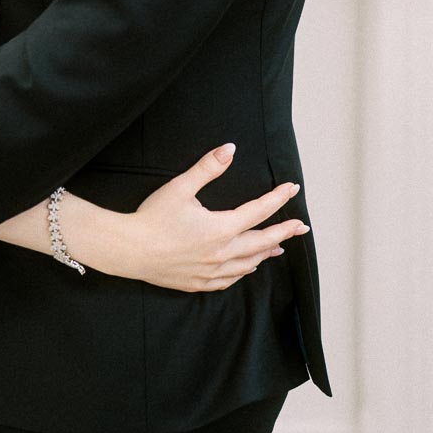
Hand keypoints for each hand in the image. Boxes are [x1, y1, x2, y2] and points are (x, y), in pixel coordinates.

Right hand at [99, 144, 308, 291]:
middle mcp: (223, 253)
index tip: (292, 189)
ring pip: (249, 264)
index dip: (278, 199)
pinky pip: (231, 279)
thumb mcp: (180, 187)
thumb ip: (208, 167)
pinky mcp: (200, 282)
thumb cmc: (153, 217)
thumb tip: (230, 149)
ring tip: (278, 248)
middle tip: (301, 227)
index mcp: (221, 228)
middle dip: (284, 232)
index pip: (259, 211)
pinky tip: (247, 267)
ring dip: (266, 253)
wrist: (131, 250)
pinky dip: (245, 270)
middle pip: (262, 242)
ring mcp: (213, 271)